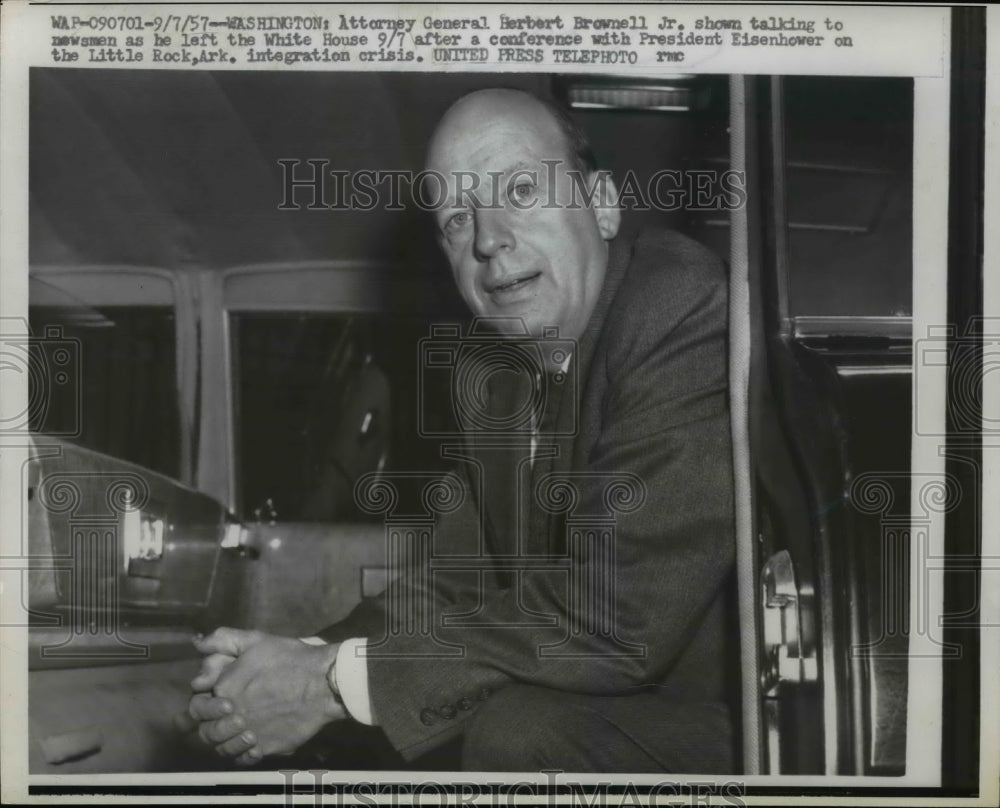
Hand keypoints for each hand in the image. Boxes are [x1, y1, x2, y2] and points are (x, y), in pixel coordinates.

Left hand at [181, 627, 344, 763]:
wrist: (322, 682)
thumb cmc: (289, 658)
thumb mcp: (256, 640)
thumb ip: (224, 639)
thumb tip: (198, 643)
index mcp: (223, 689)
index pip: (196, 708)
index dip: (201, 706)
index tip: (211, 704)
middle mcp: (231, 716)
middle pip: (207, 732)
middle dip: (211, 726)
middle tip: (226, 719)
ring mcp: (248, 735)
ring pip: (224, 748)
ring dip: (225, 741)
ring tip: (237, 732)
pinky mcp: (266, 748)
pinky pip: (245, 759)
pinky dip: (243, 754)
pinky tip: (250, 744)